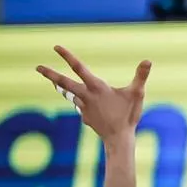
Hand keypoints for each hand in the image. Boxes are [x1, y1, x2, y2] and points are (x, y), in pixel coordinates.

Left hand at [36, 47, 150, 142]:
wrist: (118, 138)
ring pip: (70, 94)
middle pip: (63, 83)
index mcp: (96, 87)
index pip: (79, 67)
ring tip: (54, 82)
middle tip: (37, 67)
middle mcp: (86, 96)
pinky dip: (81, 102)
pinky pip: (81, 106)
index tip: (56, 47)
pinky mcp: (85, 117)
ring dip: (63, 87)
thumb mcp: (137, 93)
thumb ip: (141, 76)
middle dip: (50, 74)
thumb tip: (148, 60)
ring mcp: (83, 107)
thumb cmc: (128, 115)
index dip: (67, 56)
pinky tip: (85, 103)